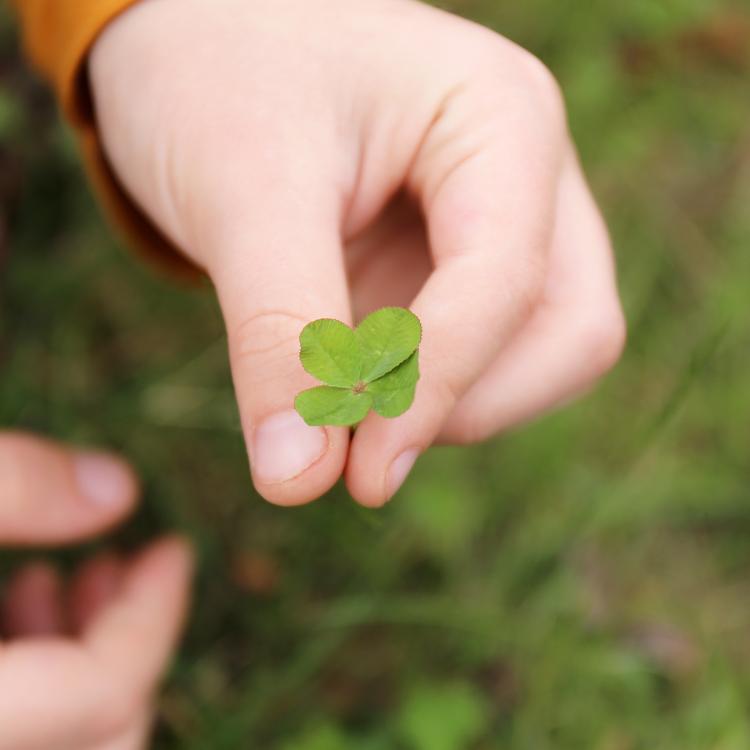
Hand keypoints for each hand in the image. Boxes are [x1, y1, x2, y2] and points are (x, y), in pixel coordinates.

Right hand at [0, 432, 191, 749]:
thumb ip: (11, 485)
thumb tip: (120, 489)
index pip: (102, 691)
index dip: (155, 613)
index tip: (174, 550)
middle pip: (101, 733)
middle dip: (128, 640)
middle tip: (131, 565)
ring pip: (60, 735)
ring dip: (81, 653)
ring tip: (78, 574)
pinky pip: (22, 719)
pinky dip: (39, 665)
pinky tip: (24, 594)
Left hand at [90, 0, 624, 506]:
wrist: (192, 40)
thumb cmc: (217, 72)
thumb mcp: (243, 192)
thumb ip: (278, 337)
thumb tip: (298, 480)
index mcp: (501, 119)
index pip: (507, 282)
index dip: (438, 388)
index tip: (360, 476)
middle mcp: (524, 176)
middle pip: (569, 333)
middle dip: (470, 403)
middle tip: (360, 442)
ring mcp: (500, 227)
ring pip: (536, 357)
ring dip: (447, 404)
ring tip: (341, 394)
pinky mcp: (457, 268)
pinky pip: (479, 357)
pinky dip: (423, 393)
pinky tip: (351, 381)